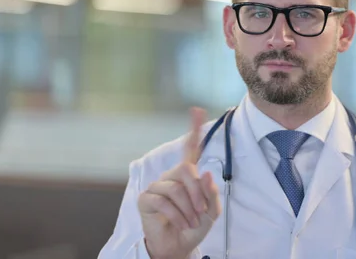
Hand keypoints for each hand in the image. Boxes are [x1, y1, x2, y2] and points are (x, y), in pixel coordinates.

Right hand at [138, 107, 221, 258]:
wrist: (178, 246)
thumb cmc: (194, 226)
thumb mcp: (210, 212)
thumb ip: (211, 194)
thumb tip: (205, 174)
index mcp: (187, 176)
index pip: (191, 149)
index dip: (193, 130)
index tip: (197, 110)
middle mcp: (171, 177)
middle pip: (186, 171)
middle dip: (197, 193)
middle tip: (202, 212)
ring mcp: (156, 186)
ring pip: (175, 189)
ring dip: (188, 209)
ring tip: (191, 222)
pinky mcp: (145, 199)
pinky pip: (162, 201)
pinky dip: (176, 215)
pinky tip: (180, 224)